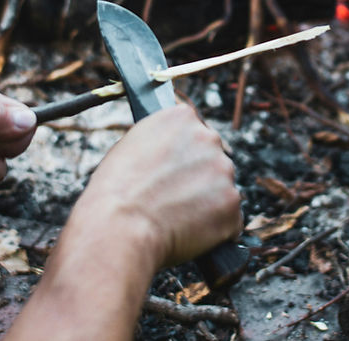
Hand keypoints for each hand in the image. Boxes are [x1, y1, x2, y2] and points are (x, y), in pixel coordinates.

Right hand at [66, 104, 241, 268]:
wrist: (121, 226)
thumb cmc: (116, 190)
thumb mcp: (131, 145)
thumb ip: (159, 141)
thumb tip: (169, 153)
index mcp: (182, 118)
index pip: (194, 128)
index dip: (183, 152)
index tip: (174, 167)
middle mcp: (209, 138)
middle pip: (211, 158)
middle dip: (198, 176)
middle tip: (173, 195)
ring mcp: (225, 172)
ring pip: (221, 188)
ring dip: (206, 202)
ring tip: (175, 216)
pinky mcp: (232, 205)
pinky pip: (228, 218)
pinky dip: (214, 228)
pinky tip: (188, 232)